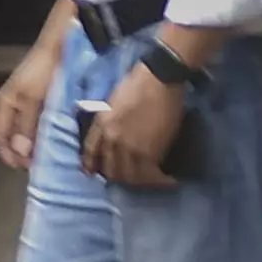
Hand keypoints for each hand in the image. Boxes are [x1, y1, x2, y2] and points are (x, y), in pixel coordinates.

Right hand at [0, 46, 59, 170]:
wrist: (61, 47)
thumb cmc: (43, 70)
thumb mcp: (32, 99)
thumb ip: (26, 126)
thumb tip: (21, 151)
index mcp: (4, 104)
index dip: (7, 153)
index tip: (22, 167)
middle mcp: (12, 105)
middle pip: (11, 136)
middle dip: (21, 152)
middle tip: (37, 166)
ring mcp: (27, 102)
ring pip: (25, 131)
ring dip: (34, 144)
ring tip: (47, 156)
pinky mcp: (42, 100)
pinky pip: (38, 123)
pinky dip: (43, 134)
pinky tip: (54, 139)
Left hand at [78, 60, 187, 186]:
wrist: (159, 78)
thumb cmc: (139, 82)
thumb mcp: (114, 101)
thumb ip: (111, 120)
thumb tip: (118, 134)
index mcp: (101, 124)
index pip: (91, 152)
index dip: (91, 165)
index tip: (93, 173)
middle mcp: (111, 139)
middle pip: (111, 170)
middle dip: (120, 178)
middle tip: (133, 179)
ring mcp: (129, 148)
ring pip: (130, 177)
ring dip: (142, 183)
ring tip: (153, 181)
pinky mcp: (149, 152)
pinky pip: (151, 175)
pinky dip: (161, 181)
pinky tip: (170, 181)